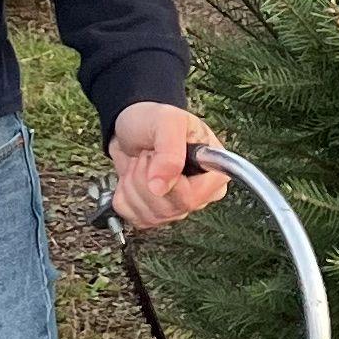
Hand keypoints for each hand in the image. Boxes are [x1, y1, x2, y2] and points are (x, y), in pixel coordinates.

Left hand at [107, 101, 228, 231]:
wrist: (130, 127)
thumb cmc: (154, 120)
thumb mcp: (167, 121)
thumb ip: (170, 151)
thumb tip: (160, 187)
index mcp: (213, 173)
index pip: (191, 197)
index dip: (168, 181)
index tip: (157, 156)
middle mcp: (199, 194)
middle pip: (168, 209)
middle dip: (145, 178)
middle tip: (148, 155)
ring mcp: (177, 207)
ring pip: (149, 216)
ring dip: (133, 185)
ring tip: (140, 163)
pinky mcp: (154, 214)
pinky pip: (135, 218)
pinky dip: (124, 196)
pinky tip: (132, 178)